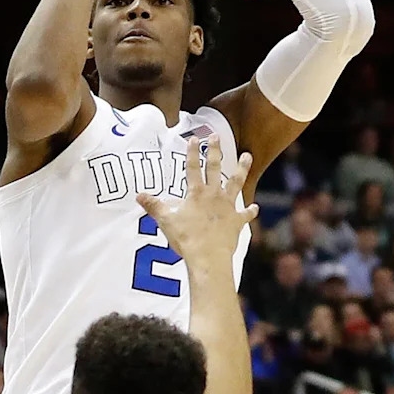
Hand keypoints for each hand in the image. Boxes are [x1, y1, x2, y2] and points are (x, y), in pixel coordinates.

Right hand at [137, 136, 255, 266]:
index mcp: (196, 193)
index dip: (193, 152)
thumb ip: (154, 206)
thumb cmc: (186, 238)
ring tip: (247, 156)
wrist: (208, 257)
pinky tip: (254, 208)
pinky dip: (249, 211)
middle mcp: (214, 195)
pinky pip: (245, 215)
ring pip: (236, 183)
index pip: (192, 168)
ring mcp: (227, 207)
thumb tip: (139, 195)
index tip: (194, 139)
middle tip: (216, 137)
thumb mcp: (165, 221)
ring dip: (242, 169)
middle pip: (215, 168)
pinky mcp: (236, 222)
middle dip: (215, 151)